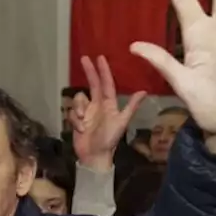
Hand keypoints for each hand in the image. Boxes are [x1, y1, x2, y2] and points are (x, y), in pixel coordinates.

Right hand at [74, 56, 145, 170]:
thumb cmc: (109, 140)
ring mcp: (86, 112)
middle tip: (84, 58)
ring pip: (78, 99)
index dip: (103, 71)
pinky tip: (80, 129)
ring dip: (79, 108)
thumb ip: (131, 106)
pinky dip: (74, 120)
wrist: (94, 156)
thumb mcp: (121, 122)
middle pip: (91, 84)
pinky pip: (72, 112)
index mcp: (109, 104)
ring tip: (84, 122)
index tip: (100, 58)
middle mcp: (97, 105)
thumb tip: (144, 91)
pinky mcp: (76, 119)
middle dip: (88, 71)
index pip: (106, 84)